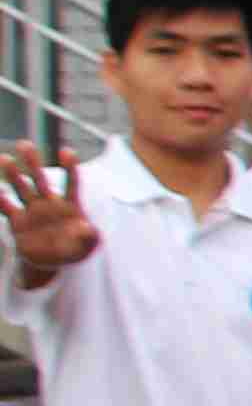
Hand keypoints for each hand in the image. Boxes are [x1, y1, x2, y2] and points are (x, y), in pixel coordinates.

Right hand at [0, 140, 96, 275]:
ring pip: (22, 189)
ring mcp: (32, 211)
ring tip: (5, 159)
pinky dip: (0, 200)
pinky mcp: (19, 222)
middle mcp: (49, 203)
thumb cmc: (75, 248)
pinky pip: (7, 208)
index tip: (67, 151)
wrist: (54, 261)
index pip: (71, 183)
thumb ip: (89, 236)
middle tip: (24, 144)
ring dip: (14, 175)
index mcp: (70, 205)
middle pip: (41, 179)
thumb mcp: (87, 245)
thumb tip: (86, 229)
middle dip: (33, 163)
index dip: (70, 167)